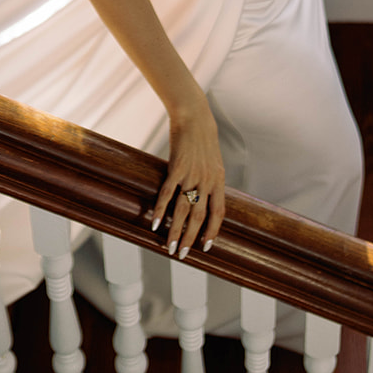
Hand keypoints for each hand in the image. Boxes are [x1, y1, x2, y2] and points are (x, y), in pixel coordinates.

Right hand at [149, 93, 225, 258]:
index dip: (212, 231)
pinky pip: (167, 194)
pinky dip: (160, 210)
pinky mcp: (176, 168)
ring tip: (169, 247)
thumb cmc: (203, 139)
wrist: (194, 117)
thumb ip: (211, 180)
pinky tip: (154, 223)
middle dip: (190, 239)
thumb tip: (207, 198)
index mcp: (218, 180)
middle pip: (198, 217)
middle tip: (182, 255)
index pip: (218, 213)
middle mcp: (206, 181)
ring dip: (175, 231)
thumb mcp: (214, 161)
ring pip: (183, 210)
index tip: (206, 247)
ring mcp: (191, 175)